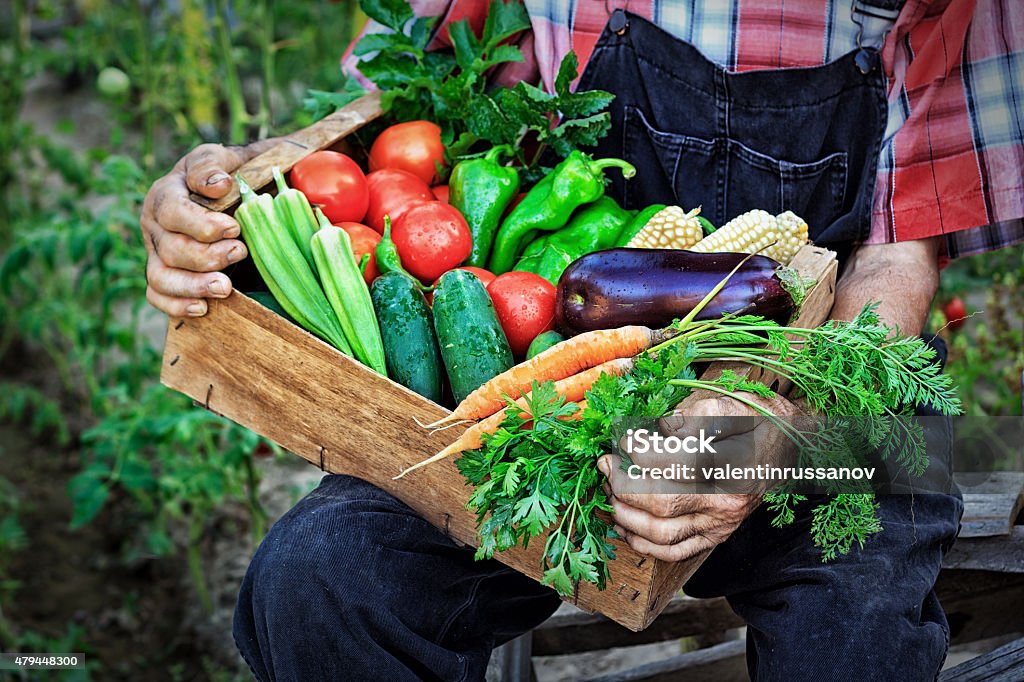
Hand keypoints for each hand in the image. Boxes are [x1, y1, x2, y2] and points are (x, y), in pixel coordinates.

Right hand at [140, 143, 251, 316]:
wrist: (236, 193)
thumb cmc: (230, 175)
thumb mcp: (224, 159)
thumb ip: (213, 166)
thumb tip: (217, 184)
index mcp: (166, 193)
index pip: (172, 211)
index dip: (201, 224)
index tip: (234, 228)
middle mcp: (154, 224)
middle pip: (170, 249)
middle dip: (207, 256)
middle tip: (240, 252)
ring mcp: (156, 251)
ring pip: (161, 276)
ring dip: (193, 286)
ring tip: (225, 288)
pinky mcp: (164, 273)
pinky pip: (158, 296)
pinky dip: (177, 305)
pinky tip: (203, 308)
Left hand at [597, 392, 802, 561]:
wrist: (789, 449)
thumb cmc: (757, 421)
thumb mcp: (732, 403)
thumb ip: (697, 414)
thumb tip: (662, 428)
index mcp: (733, 463)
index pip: (676, 463)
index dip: (641, 453)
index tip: (623, 440)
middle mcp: (727, 500)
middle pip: (662, 502)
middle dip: (623, 485)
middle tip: (606, 465)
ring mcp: (721, 523)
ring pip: (663, 532)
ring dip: (626, 516)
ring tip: (609, 493)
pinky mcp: (716, 536)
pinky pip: (675, 551)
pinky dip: (643, 545)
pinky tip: (623, 527)